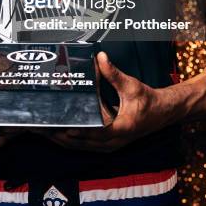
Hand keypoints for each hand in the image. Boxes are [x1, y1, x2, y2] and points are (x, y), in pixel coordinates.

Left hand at [45, 52, 161, 152]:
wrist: (162, 113)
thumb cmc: (148, 100)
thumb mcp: (131, 85)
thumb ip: (114, 73)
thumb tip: (101, 57)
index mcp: (120, 128)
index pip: (93, 133)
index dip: (76, 131)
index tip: (60, 126)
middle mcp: (114, 141)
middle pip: (81, 143)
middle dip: (61, 137)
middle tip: (43, 128)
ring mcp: (110, 145)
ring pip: (82, 147)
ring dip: (64, 141)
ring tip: (45, 132)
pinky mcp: (108, 143)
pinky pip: (86, 146)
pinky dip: (72, 141)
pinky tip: (59, 134)